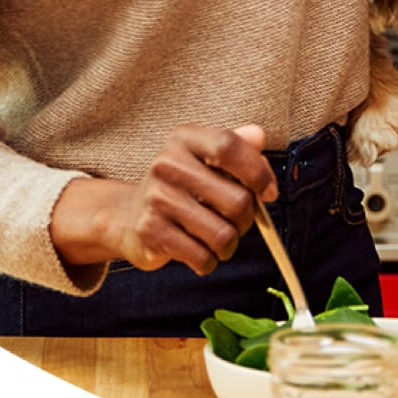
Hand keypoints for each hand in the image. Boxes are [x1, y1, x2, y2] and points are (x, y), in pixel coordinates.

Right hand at [49, 123, 276, 275]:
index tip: (269, 193)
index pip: (229, 146)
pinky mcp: (150, 231)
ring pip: (223, 235)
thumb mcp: (206, 157)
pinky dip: (209, 261)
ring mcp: (156, 198)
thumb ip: (238, 145)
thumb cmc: (182, 185)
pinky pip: (202, 257)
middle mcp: (167, 164)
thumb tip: (258, 136)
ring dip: (229, 244)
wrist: (129, 216)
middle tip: (238, 222)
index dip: (258, 172)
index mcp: (185, 138)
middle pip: (237, 200)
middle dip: (248, 220)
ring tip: (219, 238)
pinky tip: (200, 252)